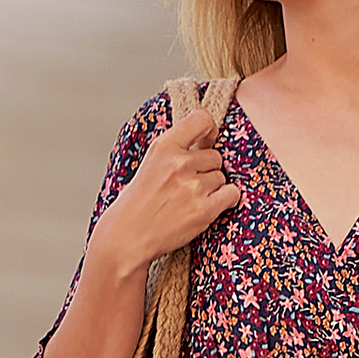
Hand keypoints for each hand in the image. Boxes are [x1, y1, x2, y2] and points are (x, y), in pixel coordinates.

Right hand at [94, 106, 241, 274]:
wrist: (126, 238)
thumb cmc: (136, 204)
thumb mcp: (150, 164)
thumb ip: (175, 150)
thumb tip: (208, 139)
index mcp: (163, 147)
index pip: (202, 119)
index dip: (210, 131)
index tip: (206, 141)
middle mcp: (179, 163)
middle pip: (216, 156)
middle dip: (206, 170)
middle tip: (188, 185)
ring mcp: (192, 187)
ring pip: (221, 177)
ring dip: (212, 189)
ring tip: (190, 200)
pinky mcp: (204, 209)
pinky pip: (231, 194)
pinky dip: (224, 201)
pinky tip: (207, 207)